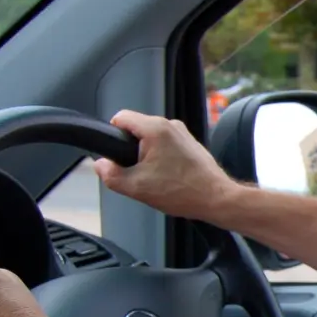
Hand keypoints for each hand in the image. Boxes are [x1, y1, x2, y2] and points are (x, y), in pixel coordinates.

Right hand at [95, 111, 235, 220]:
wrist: (216, 198)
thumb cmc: (182, 191)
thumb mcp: (136, 187)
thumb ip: (110, 174)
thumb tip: (100, 165)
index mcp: (155, 128)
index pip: (121, 117)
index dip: (112, 136)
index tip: (115, 155)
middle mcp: (170, 125)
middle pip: (136, 129)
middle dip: (130, 149)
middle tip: (136, 173)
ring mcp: (183, 133)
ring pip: (151, 138)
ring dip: (146, 156)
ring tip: (154, 178)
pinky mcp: (190, 144)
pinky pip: (166, 145)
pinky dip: (161, 158)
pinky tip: (167, 177)